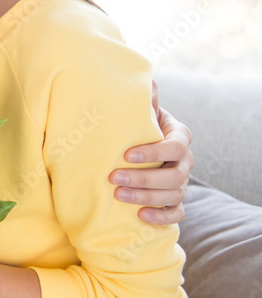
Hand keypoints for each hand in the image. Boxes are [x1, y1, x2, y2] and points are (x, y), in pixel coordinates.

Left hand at [110, 80, 192, 224]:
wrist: (140, 146)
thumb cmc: (138, 126)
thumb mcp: (142, 111)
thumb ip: (145, 99)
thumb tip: (148, 79)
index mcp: (179, 137)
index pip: (174, 146)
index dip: (153, 152)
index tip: (126, 154)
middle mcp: (184, 162)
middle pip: (173, 176)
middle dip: (143, 178)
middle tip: (114, 178)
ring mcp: (181, 184)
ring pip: (173, 195)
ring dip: (146, 197)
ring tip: (118, 196)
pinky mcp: (175, 202)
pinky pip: (176, 214)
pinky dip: (161, 217)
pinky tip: (141, 217)